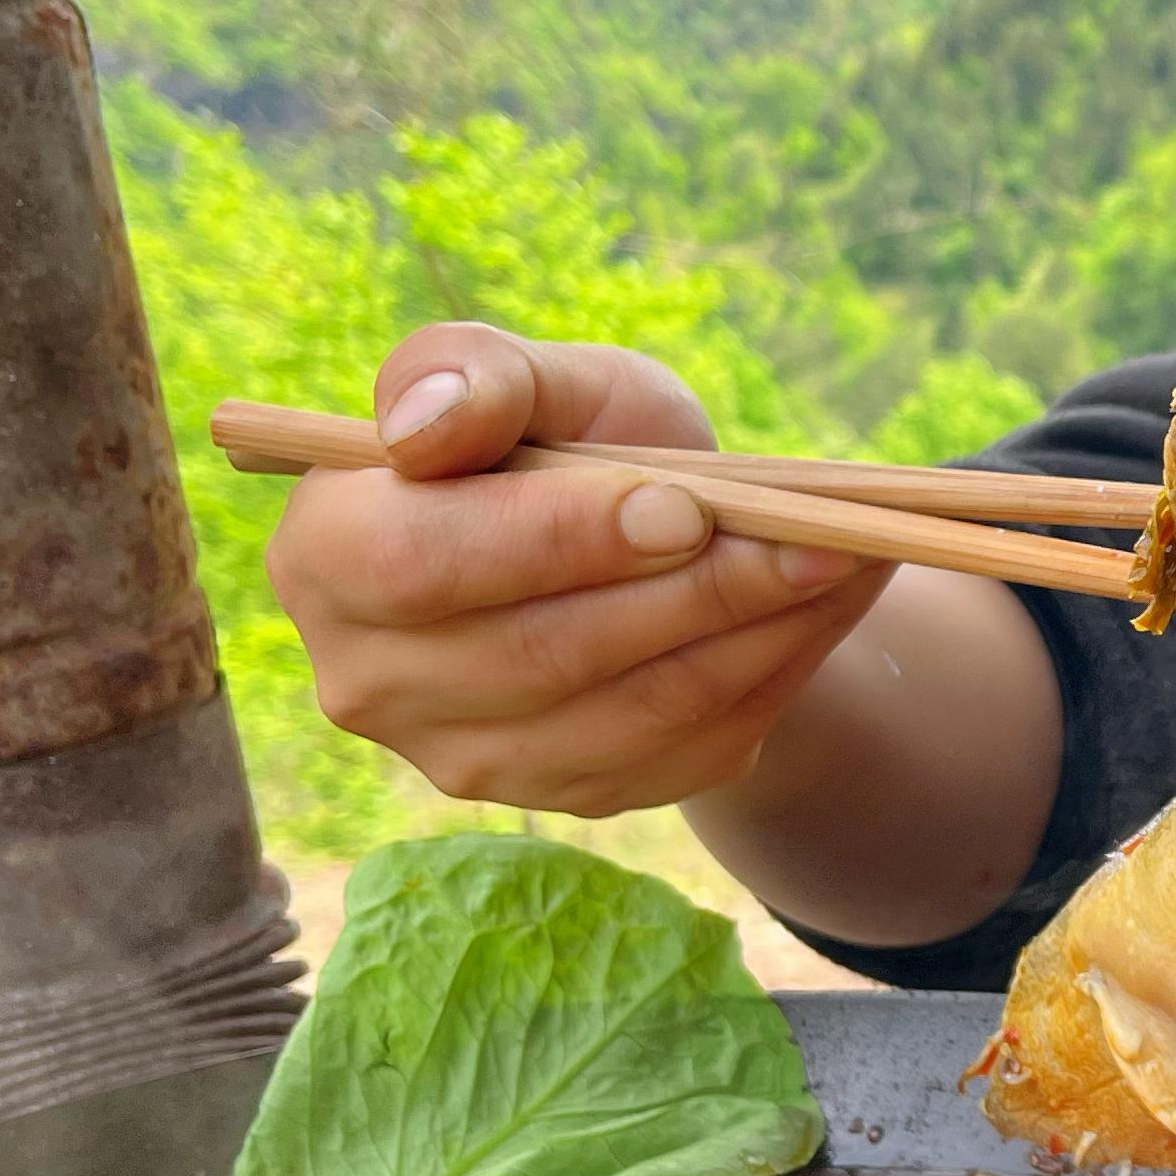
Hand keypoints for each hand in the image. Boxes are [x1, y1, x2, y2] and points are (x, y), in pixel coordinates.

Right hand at [265, 323, 890, 816]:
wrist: (639, 541)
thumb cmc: (563, 439)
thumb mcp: (537, 377)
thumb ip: (474, 375)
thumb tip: (420, 430)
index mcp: (325, 554)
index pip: (424, 561)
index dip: (560, 537)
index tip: (687, 505)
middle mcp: (370, 679)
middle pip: (543, 650)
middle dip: (697, 588)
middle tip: (818, 533)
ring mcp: (465, 760)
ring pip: (630, 711)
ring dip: (757, 632)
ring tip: (850, 557)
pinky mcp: (568, 799)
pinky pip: (683, 749)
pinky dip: (774, 674)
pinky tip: (829, 608)